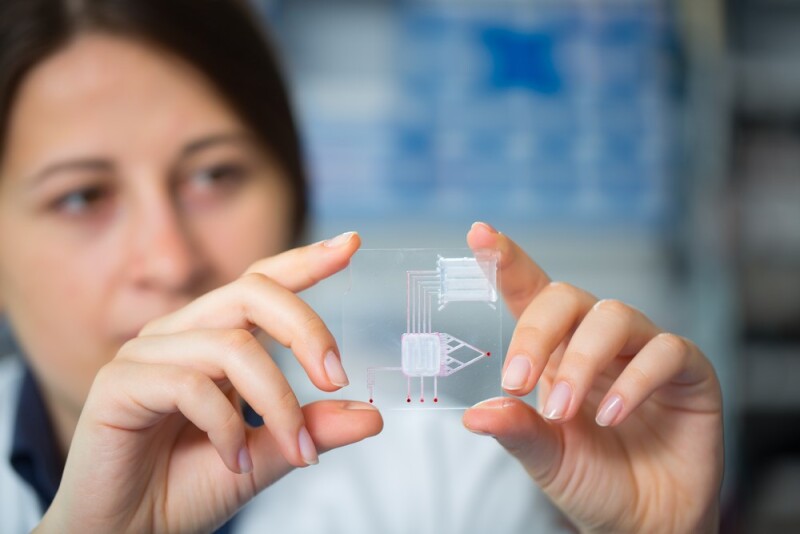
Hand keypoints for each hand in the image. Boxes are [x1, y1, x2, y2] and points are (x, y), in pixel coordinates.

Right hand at [38, 233, 382, 532]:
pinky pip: (190, 385)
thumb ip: (311, 429)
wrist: (125, 533)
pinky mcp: (118, 384)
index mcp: (214, 338)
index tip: (350, 244)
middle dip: (306, 330)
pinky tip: (235, 460)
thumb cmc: (186, 489)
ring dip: (277, 402)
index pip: (262, 285)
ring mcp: (146, 354)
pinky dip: (226, 427)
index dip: (305, 262)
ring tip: (294, 451)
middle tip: (337, 379)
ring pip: (231, 346)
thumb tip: (372, 416)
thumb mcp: (267, 456)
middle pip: (252, 293)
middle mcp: (181, 333)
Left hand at [462, 222, 722, 532]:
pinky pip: (666, 350)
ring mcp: (643, 350)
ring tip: (566, 411)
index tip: (479, 233)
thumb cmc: (592, 480)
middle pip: (567, 296)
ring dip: (582, 361)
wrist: (645, 521)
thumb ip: (515, 430)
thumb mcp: (544, 457)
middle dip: (537, 332)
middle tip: (517, 383)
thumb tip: (474, 414)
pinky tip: (611, 415)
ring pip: (614, 316)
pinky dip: (635, 381)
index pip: (529, 292)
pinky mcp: (687, 371)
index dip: (506, 261)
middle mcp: (596, 340)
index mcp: (555, 351)